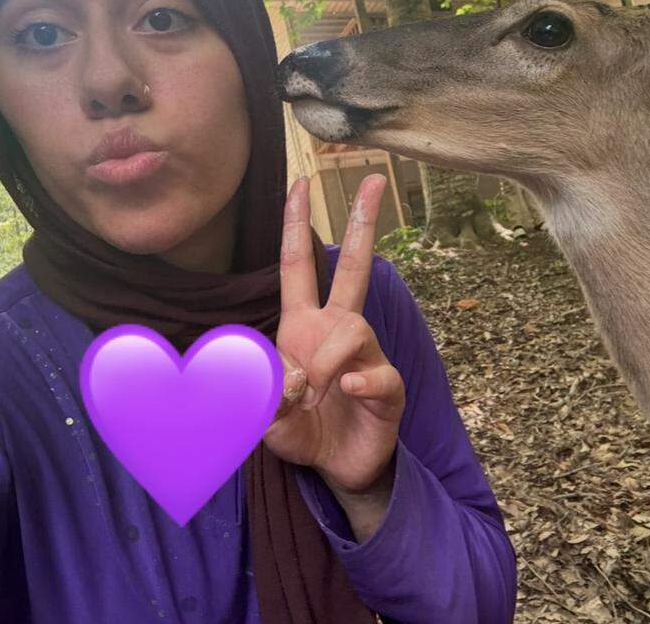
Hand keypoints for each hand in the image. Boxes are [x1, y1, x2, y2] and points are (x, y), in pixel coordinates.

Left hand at [263, 173, 405, 496]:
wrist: (337, 469)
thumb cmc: (302, 430)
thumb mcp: (264, 414)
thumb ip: (261, 393)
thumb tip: (291, 374)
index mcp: (303, 325)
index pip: (298, 265)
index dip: (296, 224)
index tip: (301, 183)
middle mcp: (337, 330)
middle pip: (354, 268)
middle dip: (363, 223)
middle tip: (374, 180)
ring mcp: (366, 356)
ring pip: (353, 328)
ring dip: (326, 359)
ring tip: (313, 392)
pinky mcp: (388, 386)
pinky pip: (376, 371)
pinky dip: (357, 380)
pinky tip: (346, 391)